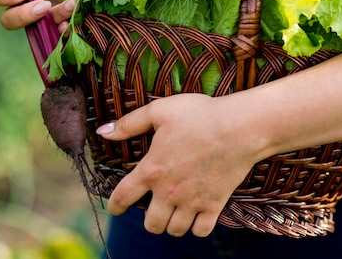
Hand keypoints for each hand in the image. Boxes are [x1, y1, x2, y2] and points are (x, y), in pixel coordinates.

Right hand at [0, 0, 80, 31]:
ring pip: (32, 31)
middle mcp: (24, 10)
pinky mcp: (51, 36)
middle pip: (7, 20)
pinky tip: (71, 26)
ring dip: (50, 21)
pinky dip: (61, 35)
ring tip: (71, 6)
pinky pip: (51, 41)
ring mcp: (37, 26)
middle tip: (44, 6)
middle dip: (24, 15)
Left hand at [96, 93, 259, 237]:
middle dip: (149, 219)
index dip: (115, 206)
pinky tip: (196, 216)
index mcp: (152, 169)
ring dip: (171, 224)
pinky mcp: (215, 205)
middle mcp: (169, 192)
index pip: (124, 196)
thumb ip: (129, 123)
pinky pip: (201, 231)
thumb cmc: (199, 115)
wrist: (239, 127)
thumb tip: (103, 131)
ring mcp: (193, 201)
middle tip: (153, 208)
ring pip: (174, 230)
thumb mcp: (159, 111)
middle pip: (151, 224)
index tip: (114, 209)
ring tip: (174, 213)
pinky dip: (196, 227)